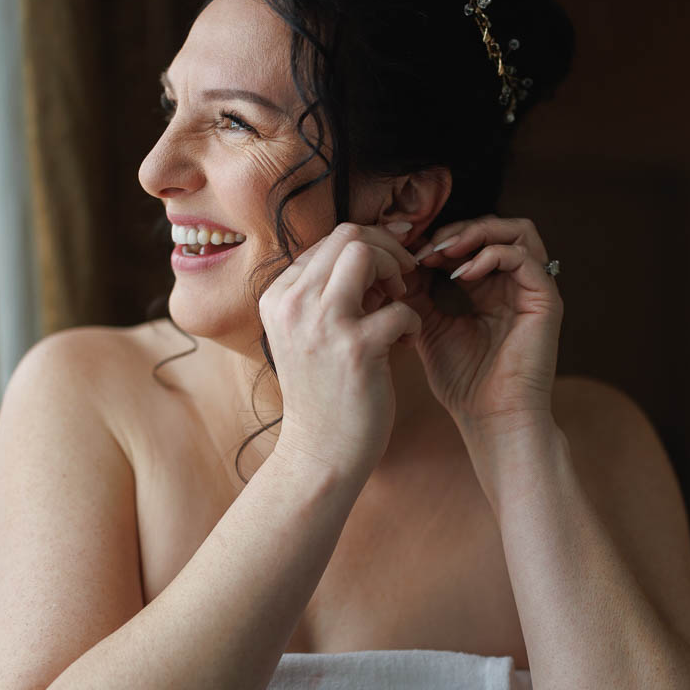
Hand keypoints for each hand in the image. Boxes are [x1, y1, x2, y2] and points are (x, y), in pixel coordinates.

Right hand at [258, 222, 420, 476]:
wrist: (319, 453)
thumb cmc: (323, 392)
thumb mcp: (308, 333)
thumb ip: (326, 293)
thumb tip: (372, 249)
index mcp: (278, 296)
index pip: (328, 241)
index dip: (367, 251)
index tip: (382, 279)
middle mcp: (292, 303)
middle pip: (348, 236)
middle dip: (386, 251)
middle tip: (399, 283)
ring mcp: (322, 324)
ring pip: (366, 254)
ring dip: (396, 273)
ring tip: (397, 304)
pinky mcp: (355, 349)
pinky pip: (400, 307)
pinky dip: (411, 320)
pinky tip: (403, 342)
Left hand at [407, 215, 562, 438]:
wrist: (490, 419)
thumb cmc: (463, 383)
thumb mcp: (428, 327)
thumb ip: (417, 293)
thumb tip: (395, 262)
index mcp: (492, 290)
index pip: (473, 242)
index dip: (440, 238)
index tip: (408, 251)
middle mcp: (516, 285)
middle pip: (497, 227)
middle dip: (457, 230)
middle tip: (425, 248)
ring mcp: (534, 290)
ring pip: (517, 230)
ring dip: (476, 233)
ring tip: (443, 253)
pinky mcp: (546, 300)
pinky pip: (523, 256)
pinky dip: (490, 255)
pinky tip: (461, 275)